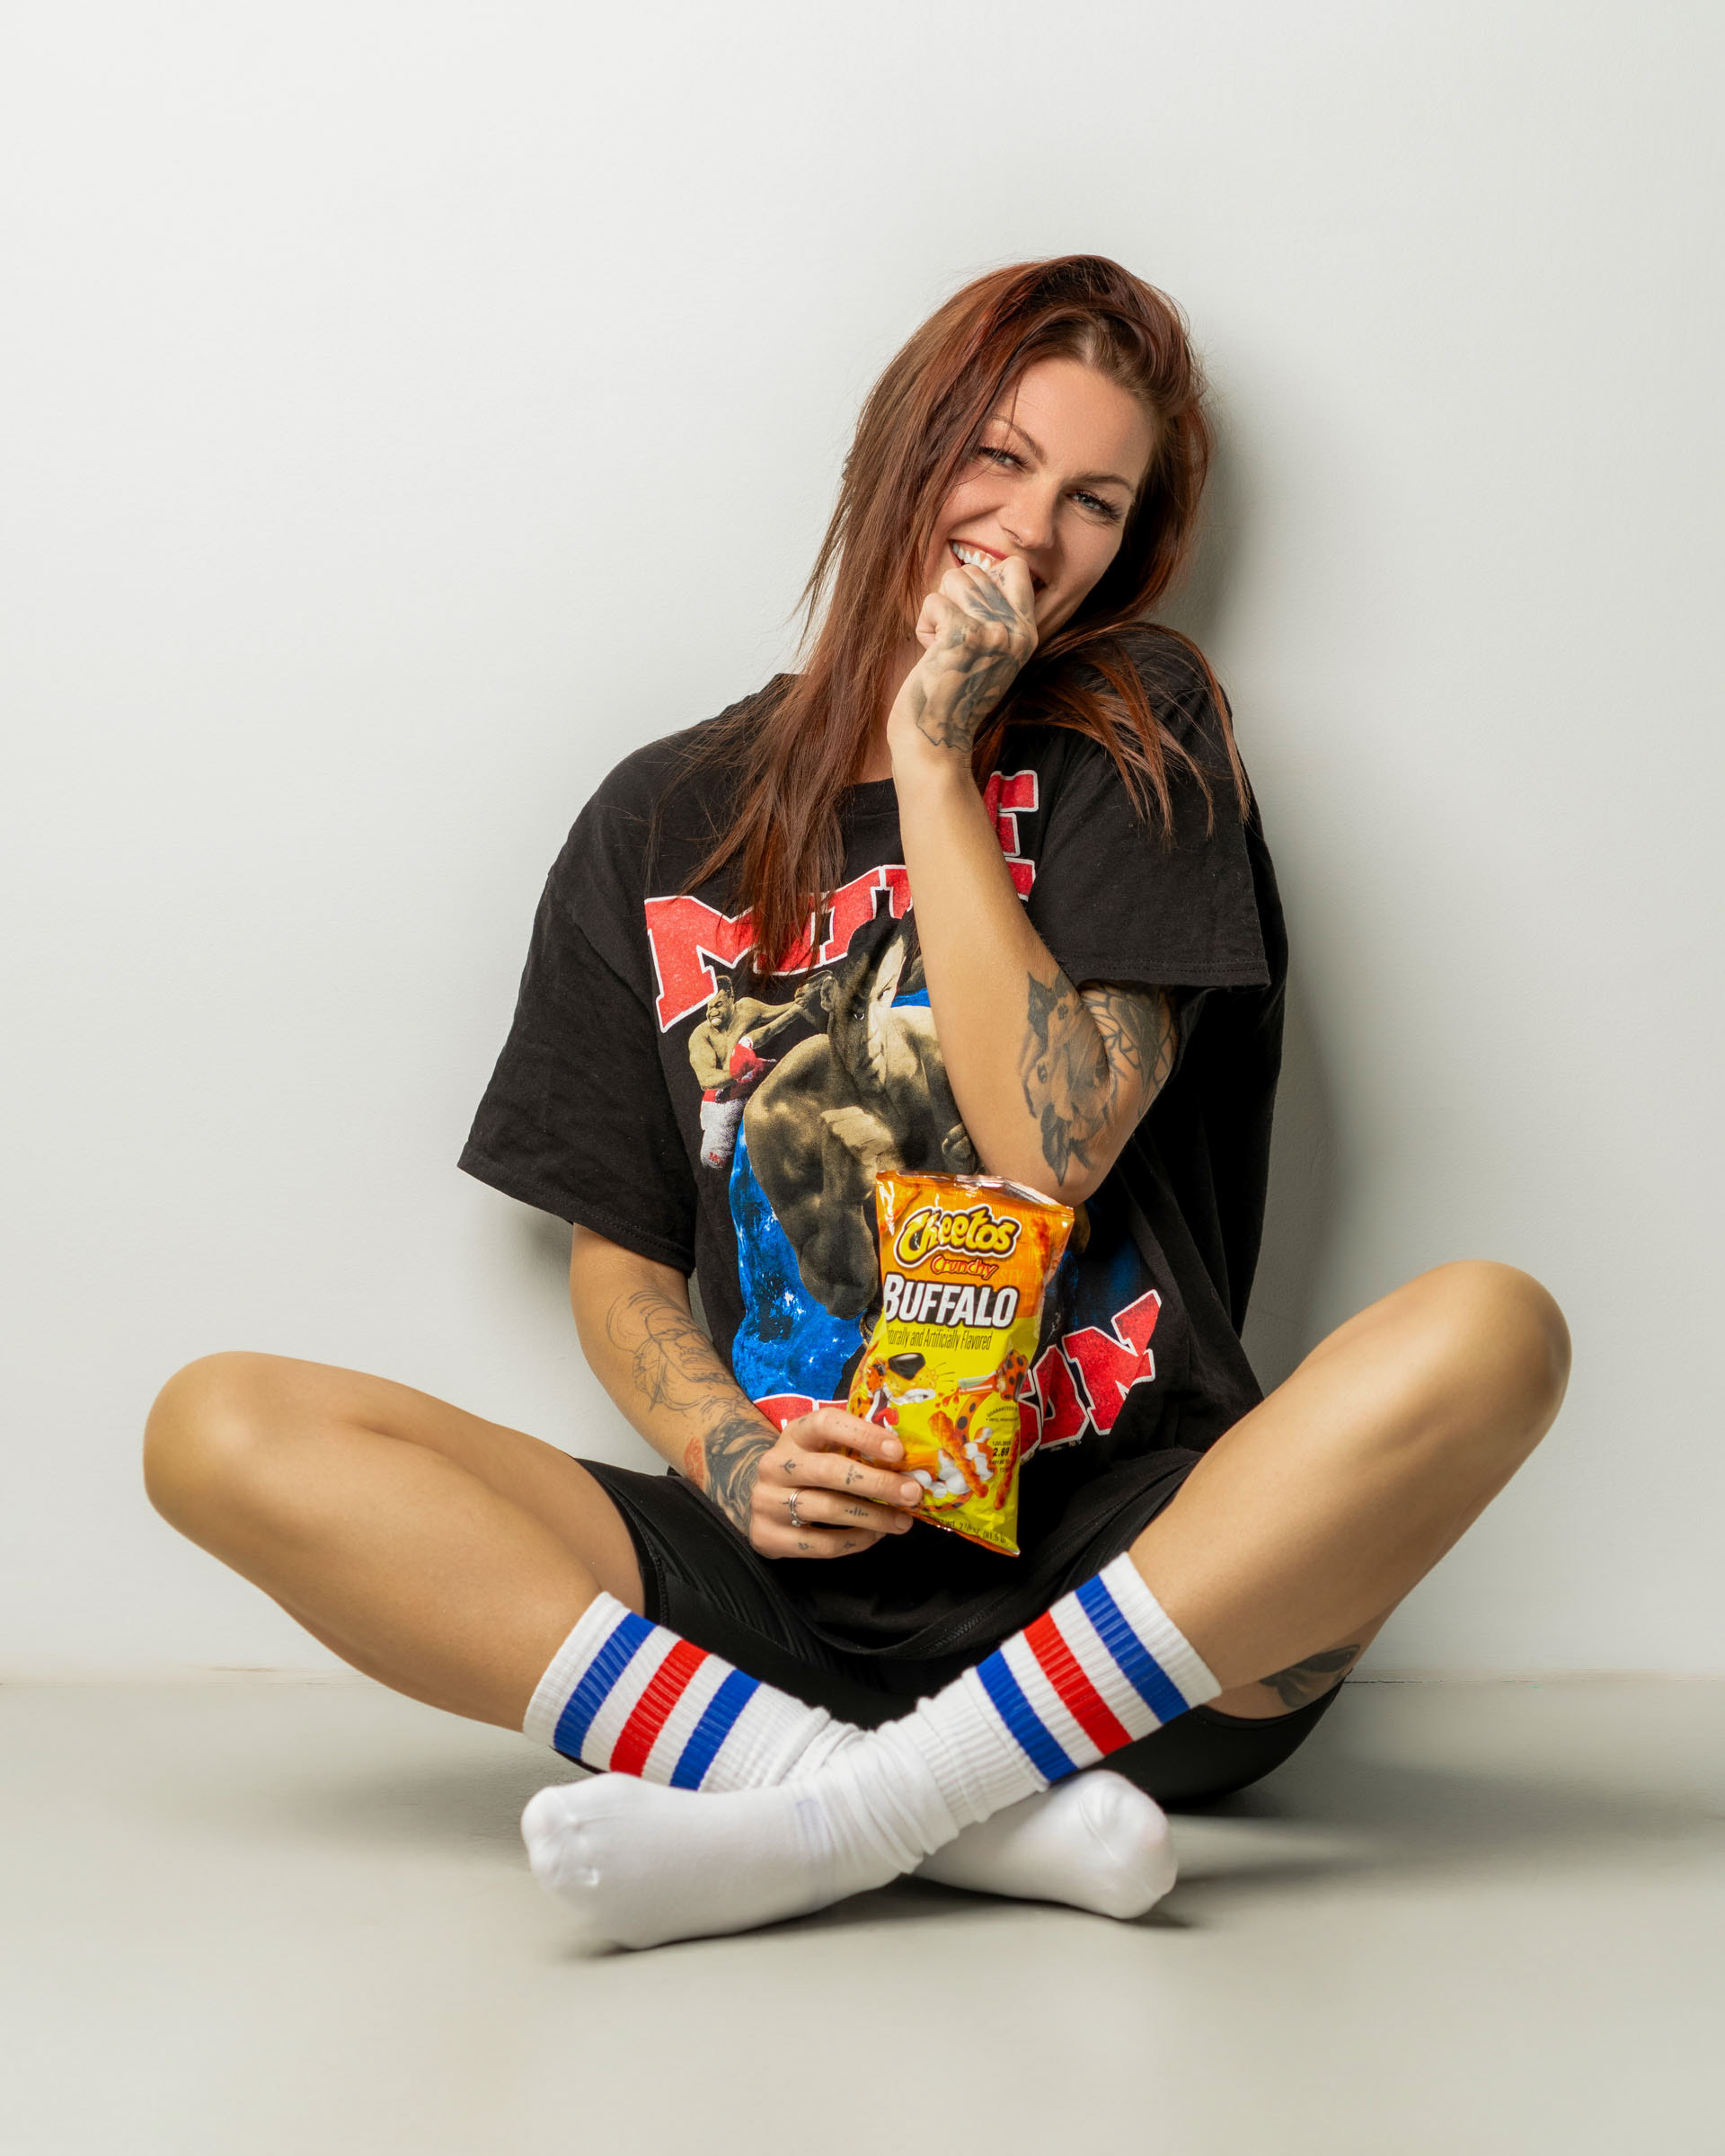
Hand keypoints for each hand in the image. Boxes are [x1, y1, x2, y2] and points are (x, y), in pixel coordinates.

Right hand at [745, 1406, 924, 1559]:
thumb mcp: (820, 1448)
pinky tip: (874, 1535)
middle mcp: (776, 1465)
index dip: (863, 1435)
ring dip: (873, 1517)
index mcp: (795, 1434)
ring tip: (902, 1521)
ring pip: (827, 1510)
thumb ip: (854, 1449)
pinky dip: (855, 1541)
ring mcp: (768, 1502)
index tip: (898, 1451)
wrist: (757, 1498)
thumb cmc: (806, 1469)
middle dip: (877, 1483)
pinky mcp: (768, 1536)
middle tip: (911, 1493)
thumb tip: (908, 1463)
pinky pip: (821, 1544)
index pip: (826, 1423)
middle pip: (829, 1471)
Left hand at [889, 551, 1037, 760]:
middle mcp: (1016, 629)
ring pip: (954, 578)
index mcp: (1026, 631)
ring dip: (938, 610)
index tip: (971, 612)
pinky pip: (934, 601)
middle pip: (975, 571)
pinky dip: (923, 626)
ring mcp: (993, 631)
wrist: (937, 738)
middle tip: (952, 640)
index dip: (985, 577)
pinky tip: (931, 653)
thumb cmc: (954, 694)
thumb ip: (994, 615)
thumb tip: (976, 572)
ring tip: (942, 645)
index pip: (1015, 567)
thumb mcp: (992, 654)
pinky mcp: (964, 634)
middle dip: (953, 599)